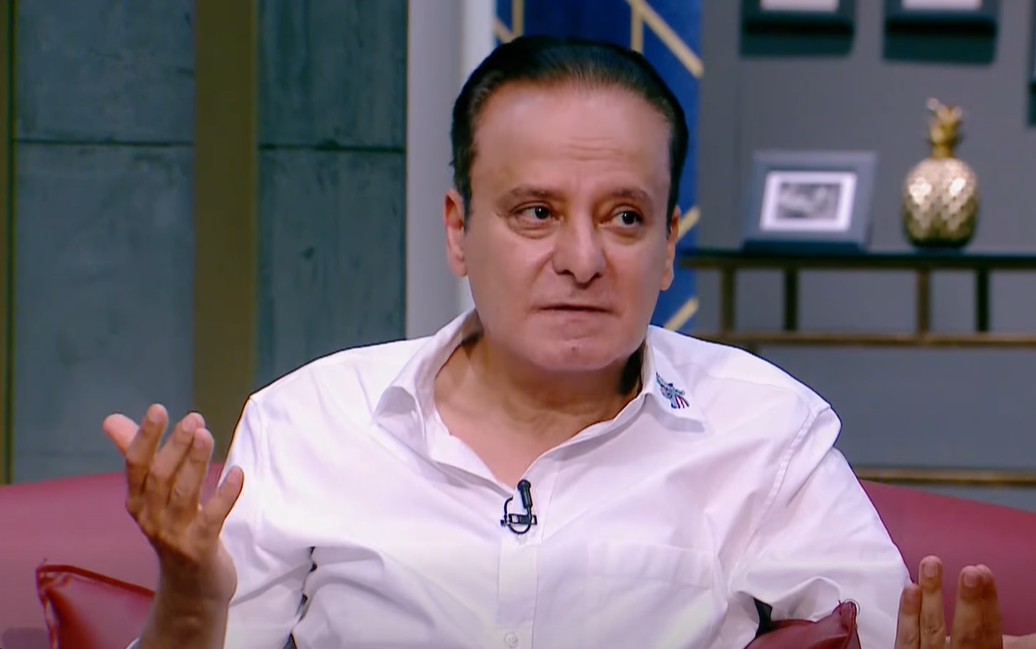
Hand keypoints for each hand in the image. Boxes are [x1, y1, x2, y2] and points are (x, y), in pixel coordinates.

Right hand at [103, 404, 243, 602]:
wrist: (191, 588)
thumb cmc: (175, 531)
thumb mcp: (154, 495)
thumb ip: (137, 456)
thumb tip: (111, 420)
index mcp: (137, 501)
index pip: (135, 465)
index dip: (145, 437)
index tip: (158, 409)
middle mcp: (150, 518)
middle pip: (160, 477)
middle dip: (176, 446)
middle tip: (194, 419)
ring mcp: (173, 535)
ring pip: (183, 494)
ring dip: (195, 463)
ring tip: (207, 435)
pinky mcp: (199, 549)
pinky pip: (212, 518)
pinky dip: (224, 494)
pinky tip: (236, 472)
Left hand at [893, 555, 1035, 648]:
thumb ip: (992, 638)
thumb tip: (1000, 612)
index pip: (989, 633)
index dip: (987, 603)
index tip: (983, 573)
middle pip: (966, 636)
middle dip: (969, 602)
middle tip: (970, 571)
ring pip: (932, 631)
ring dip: (932, 595)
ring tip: (931, 564)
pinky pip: (906, 640)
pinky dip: (907, 614)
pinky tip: (910, 589)